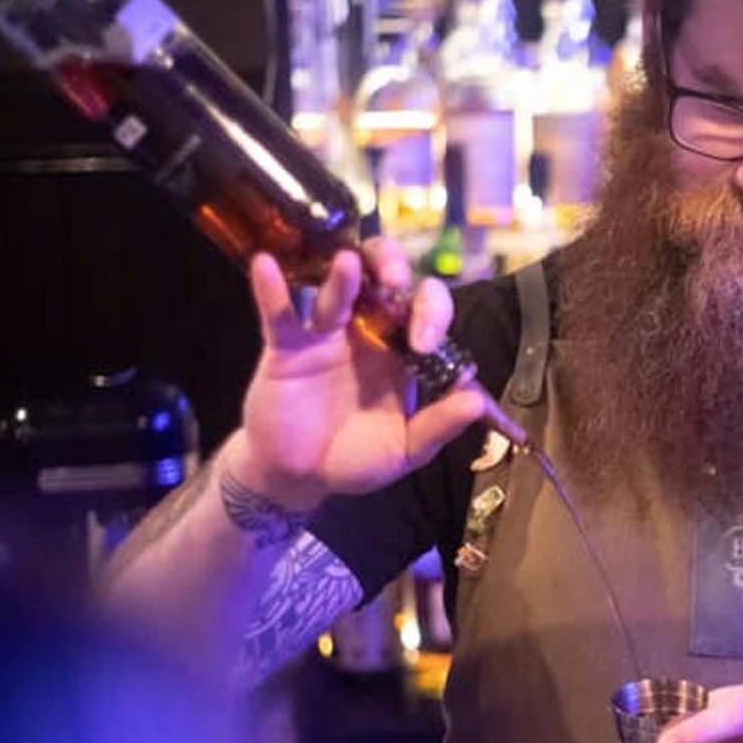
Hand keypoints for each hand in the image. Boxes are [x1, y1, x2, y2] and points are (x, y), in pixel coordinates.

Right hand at [233, 240, 489, 507]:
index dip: (431, 314)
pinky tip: (266, 265)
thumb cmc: (355, 458)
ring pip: (336, 289)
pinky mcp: (287, 348)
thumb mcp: (405, 450)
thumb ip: (439, 426)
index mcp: (404, 349)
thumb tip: (476, 403)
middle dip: (392, 267)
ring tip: (348, 264)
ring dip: (343, 275)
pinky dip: (271, 290)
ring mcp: (326, 335)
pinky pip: (279, 314)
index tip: (423, 344)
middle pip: (383, 278)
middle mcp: (369, 331)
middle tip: (395, 282)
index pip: (426, 309)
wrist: (299, 478)